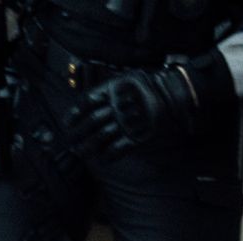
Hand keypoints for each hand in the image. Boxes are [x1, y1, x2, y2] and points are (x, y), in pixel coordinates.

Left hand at [64, 55, 230, 158]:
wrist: (173, 93)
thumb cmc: (148, 85)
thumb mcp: (126, 79)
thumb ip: (108, 90)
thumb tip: (87, 104)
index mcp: (114, 89)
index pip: (87, 102)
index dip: (75, 114)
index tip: (68, 123)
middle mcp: (119, 105)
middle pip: (91, 122)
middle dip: (78, 134)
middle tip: (70, 142)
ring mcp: (128, 121)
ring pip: (101, 137)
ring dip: (88, 148)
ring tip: (80, 153)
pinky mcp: (139, 136)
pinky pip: (118, 149)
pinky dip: (108, 156)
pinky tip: (102, 160)